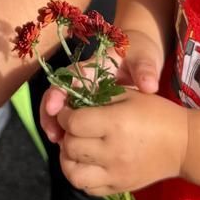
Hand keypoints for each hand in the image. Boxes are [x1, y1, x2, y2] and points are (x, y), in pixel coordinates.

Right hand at [38, 34, 164, 144]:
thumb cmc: (139, 54)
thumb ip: (145, 69)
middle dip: (50, 113)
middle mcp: (83, 81)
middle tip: (53, 133)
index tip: (54, 108)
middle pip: (58, 94)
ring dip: (56, 123)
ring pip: (62, 108)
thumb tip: (149, 86)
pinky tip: (71, 145)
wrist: (141, 57)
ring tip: (56, 141)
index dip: (58, 92)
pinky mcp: (89, 106)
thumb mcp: (143, 57)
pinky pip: (73, 117)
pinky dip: (68, 130)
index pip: (69, 77)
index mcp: (93, 67)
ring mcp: (84, 94)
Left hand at [56, 89, 188, 197]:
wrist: (184, 145)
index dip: (65, 115)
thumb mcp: (130, 95)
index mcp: (115, 123)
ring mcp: (116, 173)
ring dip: (68, 160)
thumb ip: (99, 97)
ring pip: (73, 174)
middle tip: (73, 129)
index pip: (74, 123)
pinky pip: (88, 188)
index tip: (69, 112)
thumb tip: (71, 103)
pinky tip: (88, 164)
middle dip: (66, 135)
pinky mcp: (120, 188)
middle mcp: (113, 151)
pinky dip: (81, 177)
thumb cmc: (157, 114)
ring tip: (75, 150)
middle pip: (71, 147)